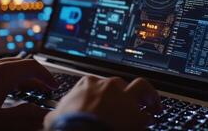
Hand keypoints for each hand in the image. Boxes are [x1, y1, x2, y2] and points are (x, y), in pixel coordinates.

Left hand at [0, 58, 57, 130]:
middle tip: (45, 88)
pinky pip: (0, 67)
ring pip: (12, 65)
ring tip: (30, 89)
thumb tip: (42, 113)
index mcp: (3, 74)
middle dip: (37, 76)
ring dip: (24, 75)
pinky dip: (11, 74)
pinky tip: (10, 87)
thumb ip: (23, 115)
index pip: (33, 67)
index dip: (46, 76)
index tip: (53, 86)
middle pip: (24, 64)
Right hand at [44, 76, 161, 130]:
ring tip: (154, 104)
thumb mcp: (55, 116)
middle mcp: (108, 86)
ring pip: (142, 87)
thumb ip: (59, 111)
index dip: (103, 92)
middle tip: (129, 102)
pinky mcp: (136, 115)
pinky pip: (147, 115)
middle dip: (126, 93)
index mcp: (88, 84)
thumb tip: (54, 116)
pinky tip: (149, 125)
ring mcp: (124, 98)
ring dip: (149, 95)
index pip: (98, 82)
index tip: (106, 98)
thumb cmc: (67, 126)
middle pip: (121, 83)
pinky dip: (148, 119)